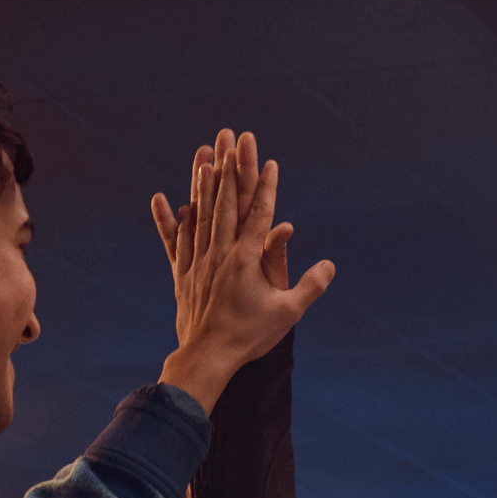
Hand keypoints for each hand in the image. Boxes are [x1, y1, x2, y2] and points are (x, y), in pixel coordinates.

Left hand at [149, 127, 332, 411]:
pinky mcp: (182, 274)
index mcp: (246, 260)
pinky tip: (167, 198)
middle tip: (233, 139)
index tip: (269, 161)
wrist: (207, 357)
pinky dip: (171, 219)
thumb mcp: (287, 314)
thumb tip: (329, 266)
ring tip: (204, 156)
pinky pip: (174, 240)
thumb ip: (309, 287)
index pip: (259, 214)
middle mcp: (220, 254)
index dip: (265, 187)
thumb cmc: (249, 337)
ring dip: (203, 184)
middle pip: (227, 203)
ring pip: (200, 214)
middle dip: (232, 168)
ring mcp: (198, 261)